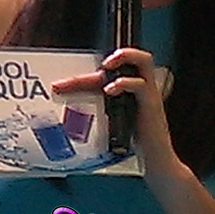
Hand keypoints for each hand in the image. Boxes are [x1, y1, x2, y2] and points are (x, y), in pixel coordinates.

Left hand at [52, 48, 178, 171]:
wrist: (155, 160)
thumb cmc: (133, 141)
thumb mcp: (110, 124)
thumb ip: (95, 115)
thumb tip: (68, 120)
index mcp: (127, 90)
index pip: (103, 76)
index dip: (79, 80)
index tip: (59, 86)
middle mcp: (138, 87)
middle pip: (134, 58)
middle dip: (118, 54)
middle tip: (101, 62)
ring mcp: (147, 94)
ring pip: (145, 61)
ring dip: (126, 56)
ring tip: (108, 64)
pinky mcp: (152, 104)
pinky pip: (141, 85)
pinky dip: (125, 83)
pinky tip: (111, 90)